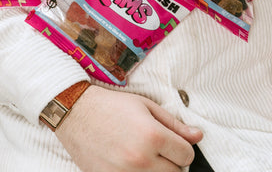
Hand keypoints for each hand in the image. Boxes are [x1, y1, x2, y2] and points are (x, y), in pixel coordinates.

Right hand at [55, 85, 202, 171]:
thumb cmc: (109, 105)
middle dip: (168, 161)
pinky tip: (126, 162)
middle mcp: (142, 158)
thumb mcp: (144, 106)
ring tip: (139, 155)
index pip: (187, 155)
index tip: (168, 142)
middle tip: (152, 148)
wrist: (72, 112)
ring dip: (154, 170)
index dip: (180, 148)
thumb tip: (198, 137)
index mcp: (153, 136)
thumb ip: (174, 124)